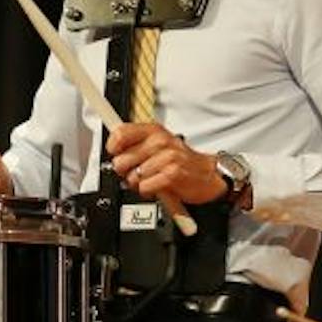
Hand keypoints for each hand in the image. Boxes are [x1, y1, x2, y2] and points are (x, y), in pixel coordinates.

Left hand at [106, 123, 226, 203]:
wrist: (207, 175)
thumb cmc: (180, 161)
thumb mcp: (159, 145)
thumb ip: (136, 143)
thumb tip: (113, 149)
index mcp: (154, 131)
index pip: (121, 133)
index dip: (113, 147)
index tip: (115, 152)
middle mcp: (160, 141)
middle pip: (121, 160)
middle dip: (126, 172)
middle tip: (138, 172)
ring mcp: (166, 157)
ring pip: (132, 177)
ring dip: (139, 184)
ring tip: (152, 179)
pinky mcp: (172, 174)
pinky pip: (144, 187)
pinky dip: (149, 191)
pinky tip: (158, 187)